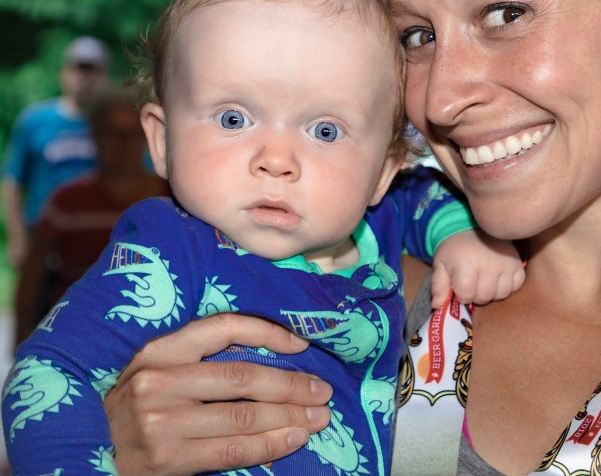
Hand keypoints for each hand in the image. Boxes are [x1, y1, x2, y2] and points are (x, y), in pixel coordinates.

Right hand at [105, 314, 331, 475]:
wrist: (89, 456)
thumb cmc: (134, 411)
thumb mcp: (156, 372)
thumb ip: (200, 361)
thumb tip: (275, 355)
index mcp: (160, 349)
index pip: (225, 327)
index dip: (270, 332)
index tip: (303, 345)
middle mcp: (158, 380)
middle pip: (243, 375)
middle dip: (291, 384)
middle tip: (323, 390)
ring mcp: (161, 422)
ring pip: (244, 415)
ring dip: (289, 416)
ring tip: (319, 417)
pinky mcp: (165, 460)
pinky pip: (231, 450)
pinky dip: (269, 445)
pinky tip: (294, 439)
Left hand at [430, 229, 525, 307]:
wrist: (472, 226)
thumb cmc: (454, 249)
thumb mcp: (440, 265)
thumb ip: (438, 286)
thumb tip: (438, 305)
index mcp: (466, 263)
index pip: (467, 295)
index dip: (461, 294)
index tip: (459, 285)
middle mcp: (488, 264)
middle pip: (484, 297)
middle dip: (476, 294)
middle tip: (472, 282)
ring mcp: (506, 263)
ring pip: (501, 294)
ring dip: (492, 292)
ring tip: (484, 280)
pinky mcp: (518, 262)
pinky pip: (516, 285)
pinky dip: (507, 285)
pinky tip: (498, 277)